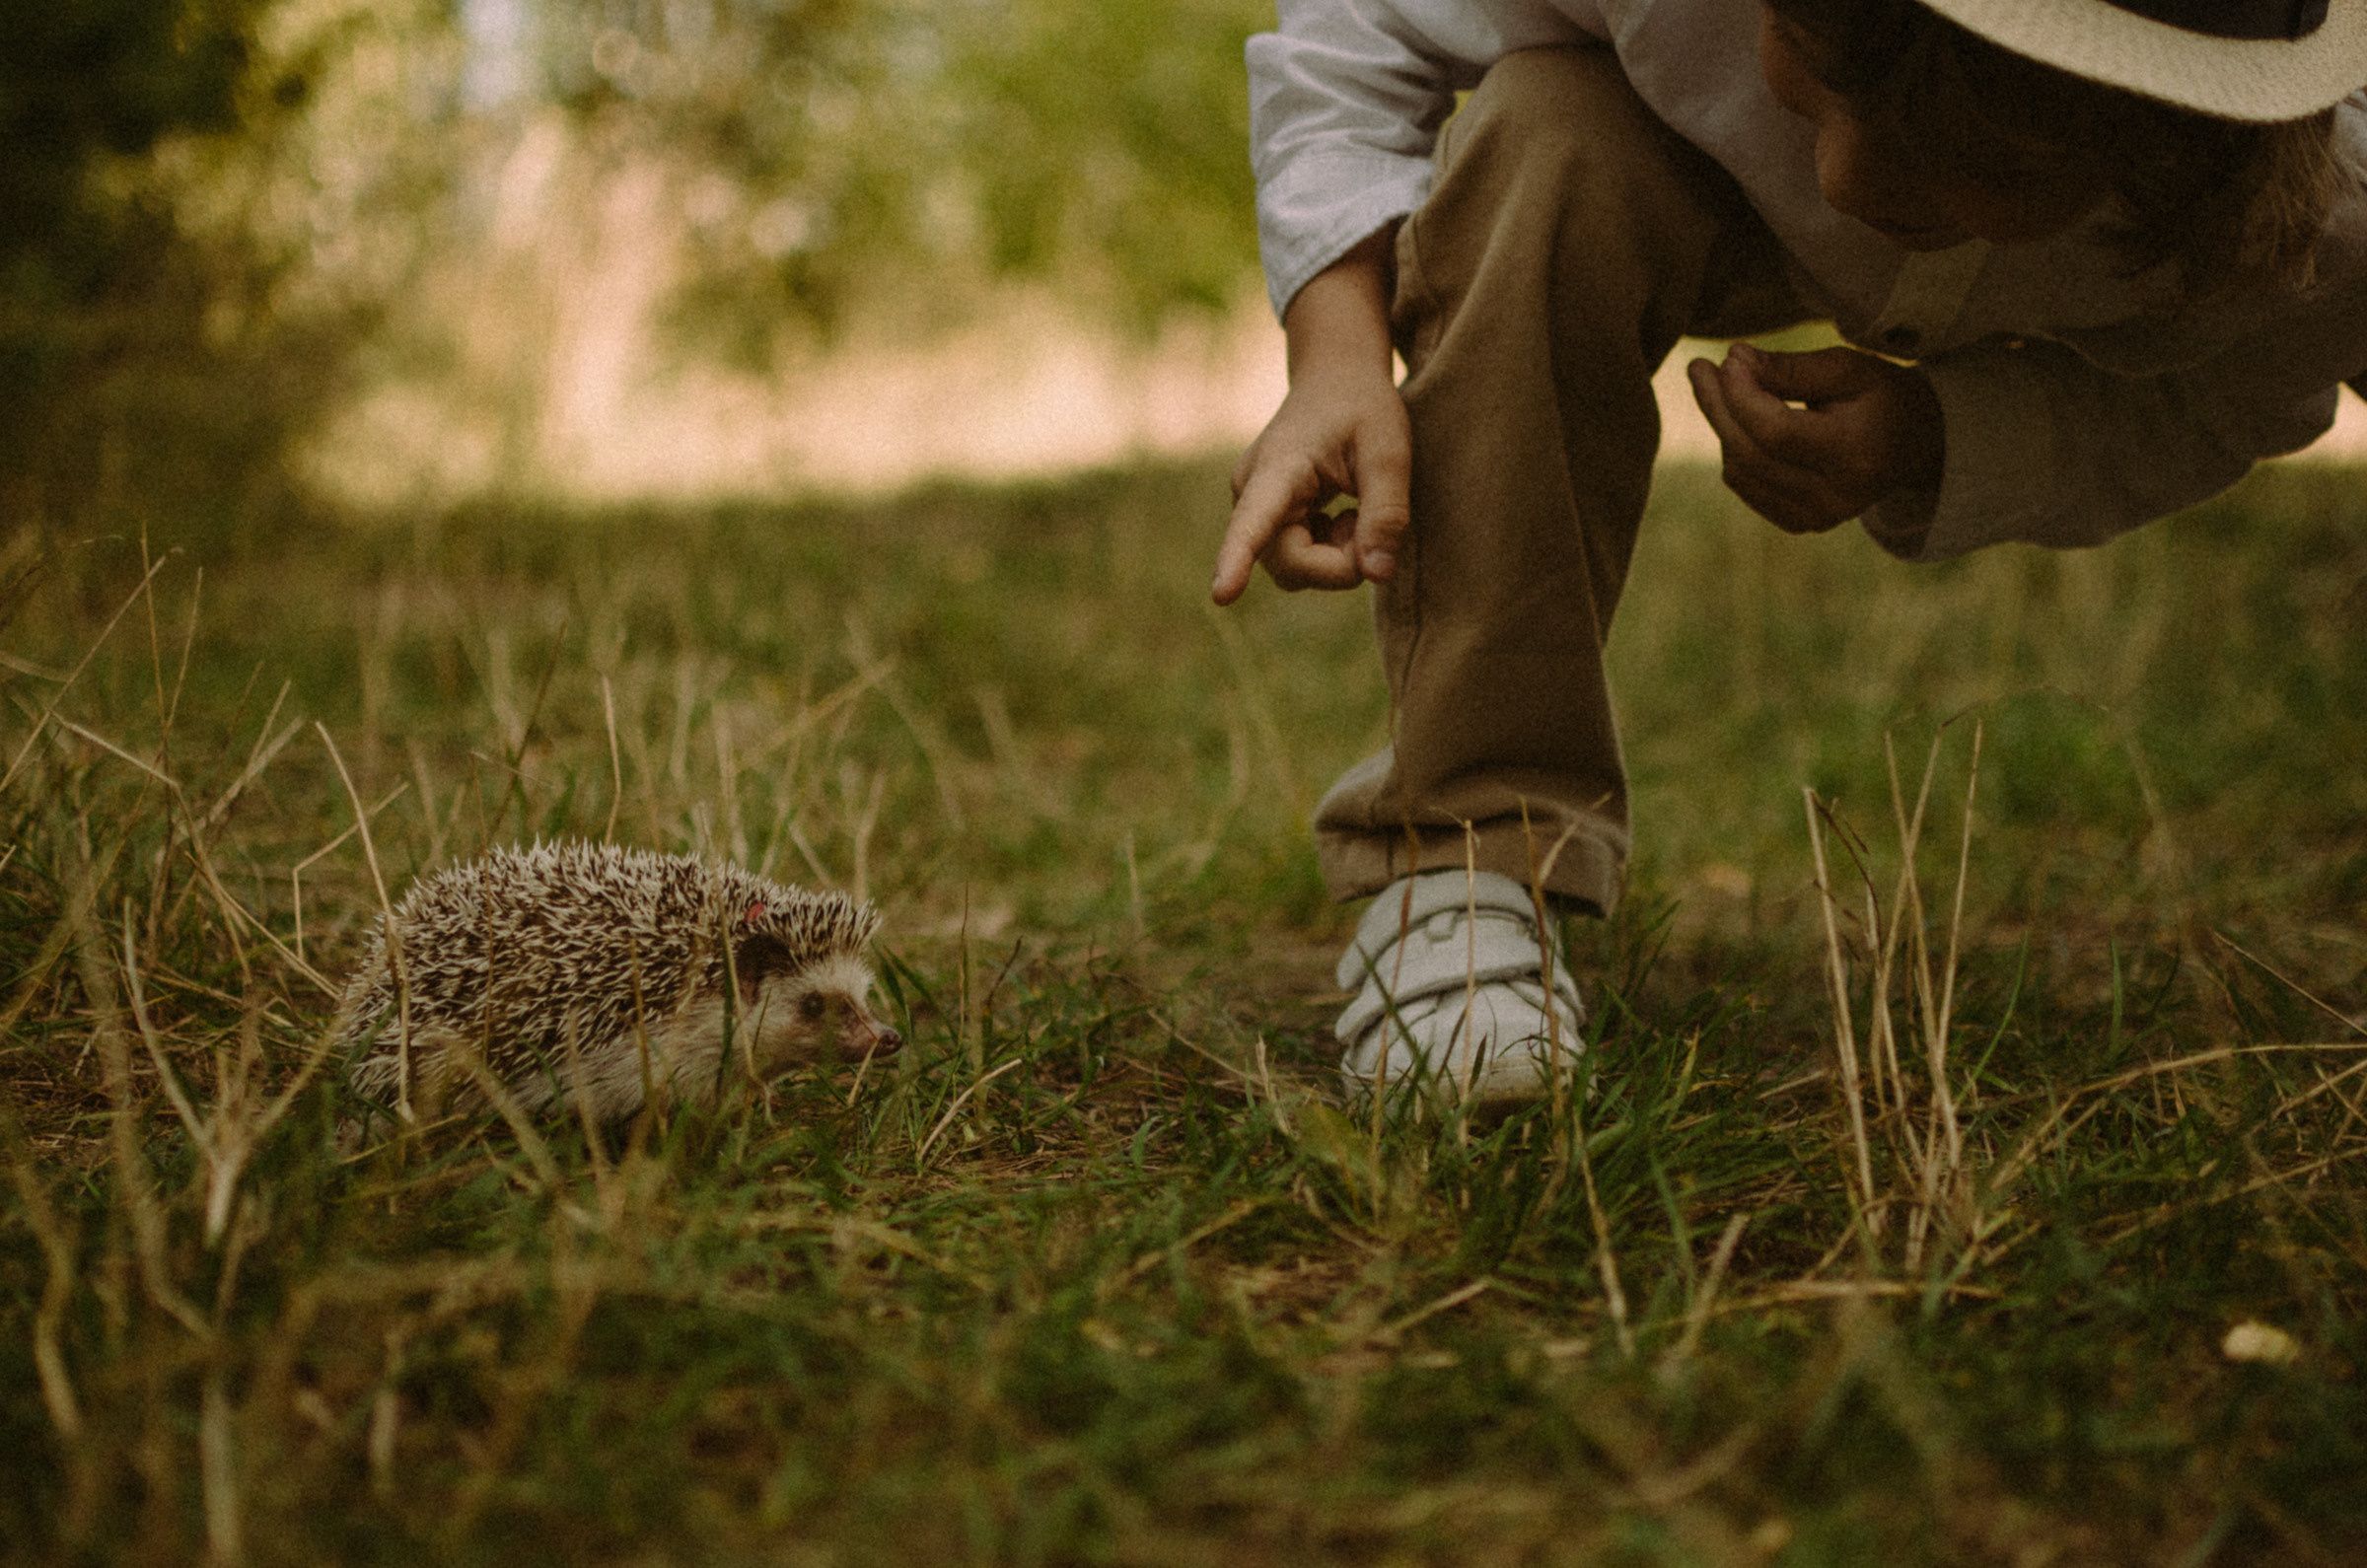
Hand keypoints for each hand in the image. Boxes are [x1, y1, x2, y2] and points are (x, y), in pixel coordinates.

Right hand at [1214, 233, 1409, 604]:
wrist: (1334, 379)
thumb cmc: (1363, 408)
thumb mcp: (1389, 453)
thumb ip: (1386, 514)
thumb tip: (1377, 575)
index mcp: (1278, 468)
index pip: (1254, 521)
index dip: (1237, 560)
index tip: (1221, 595)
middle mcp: (1250, 492)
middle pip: (1289, 564)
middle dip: (1339, 563)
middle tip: (1372, 527)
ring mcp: (1252, 509)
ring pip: (1293, 570)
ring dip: (1334, 558)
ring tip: (1354, 514)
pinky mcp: (1263, 520)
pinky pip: (1294, 561)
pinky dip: (1327, 553)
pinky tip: (1341, 518)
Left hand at [1686, 343, 1942, 534]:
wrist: (1914, 445)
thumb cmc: (1880, 397)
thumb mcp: (1848, 369)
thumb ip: (1792, 368)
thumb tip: (1733, 360)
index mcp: (1856, 455)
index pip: (1776, 432)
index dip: (1742, 395)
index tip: (1726, 357)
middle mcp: (1836, 497)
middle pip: (1751, 454)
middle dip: (1718, 406)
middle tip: (1700, 368)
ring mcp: (1817, 517)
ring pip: (1740, 471)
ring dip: (1724, 426)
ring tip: (1725, 386)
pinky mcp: (1800, 523)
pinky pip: (1745, 485)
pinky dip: (1735, 450)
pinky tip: (1742, 421)